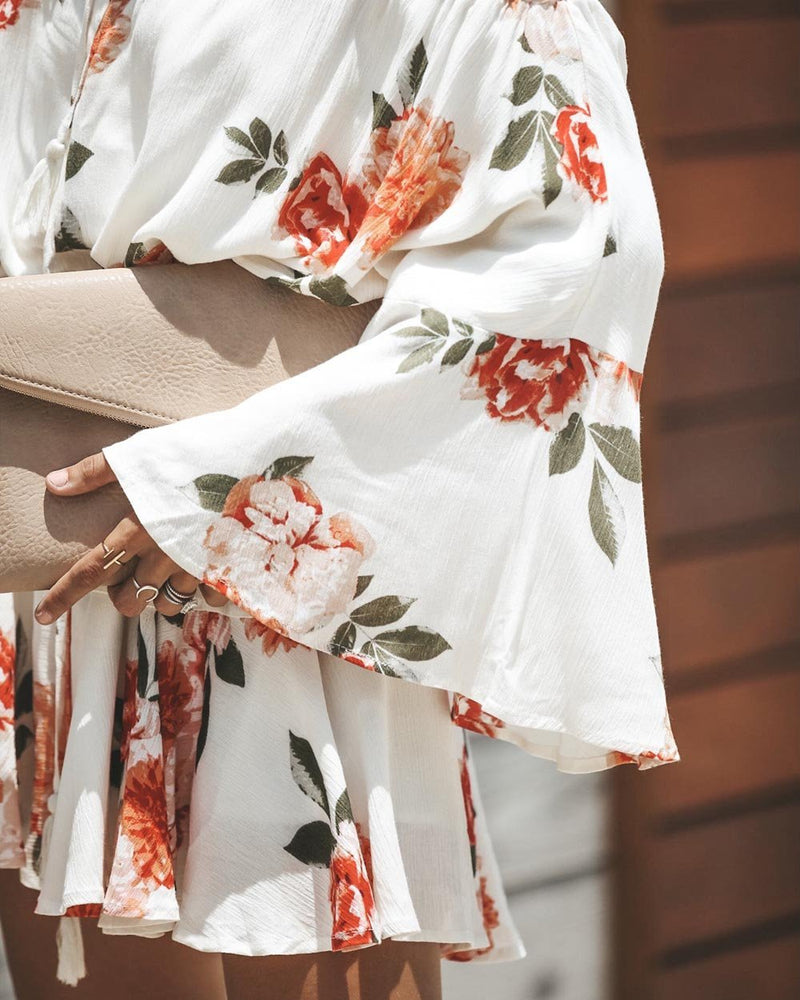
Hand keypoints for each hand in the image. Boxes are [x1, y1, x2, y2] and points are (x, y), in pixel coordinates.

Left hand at [34, 452, 226, 624]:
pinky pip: (209, 599)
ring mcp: (199, 565)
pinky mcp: (230, 569)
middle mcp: (165, 555)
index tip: (42, 616)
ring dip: (160, 595)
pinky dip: (202, 593)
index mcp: (139, 528)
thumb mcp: (142, 453)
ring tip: (166, 575)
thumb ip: (96, 471)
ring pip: (167, 604)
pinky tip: (204, 574)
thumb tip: (54, 483)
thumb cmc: (199, 449)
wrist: (259, 455)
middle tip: (129, 579)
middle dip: (123, 596)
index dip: (63, 596)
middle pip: (129, 600)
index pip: (91, 571)